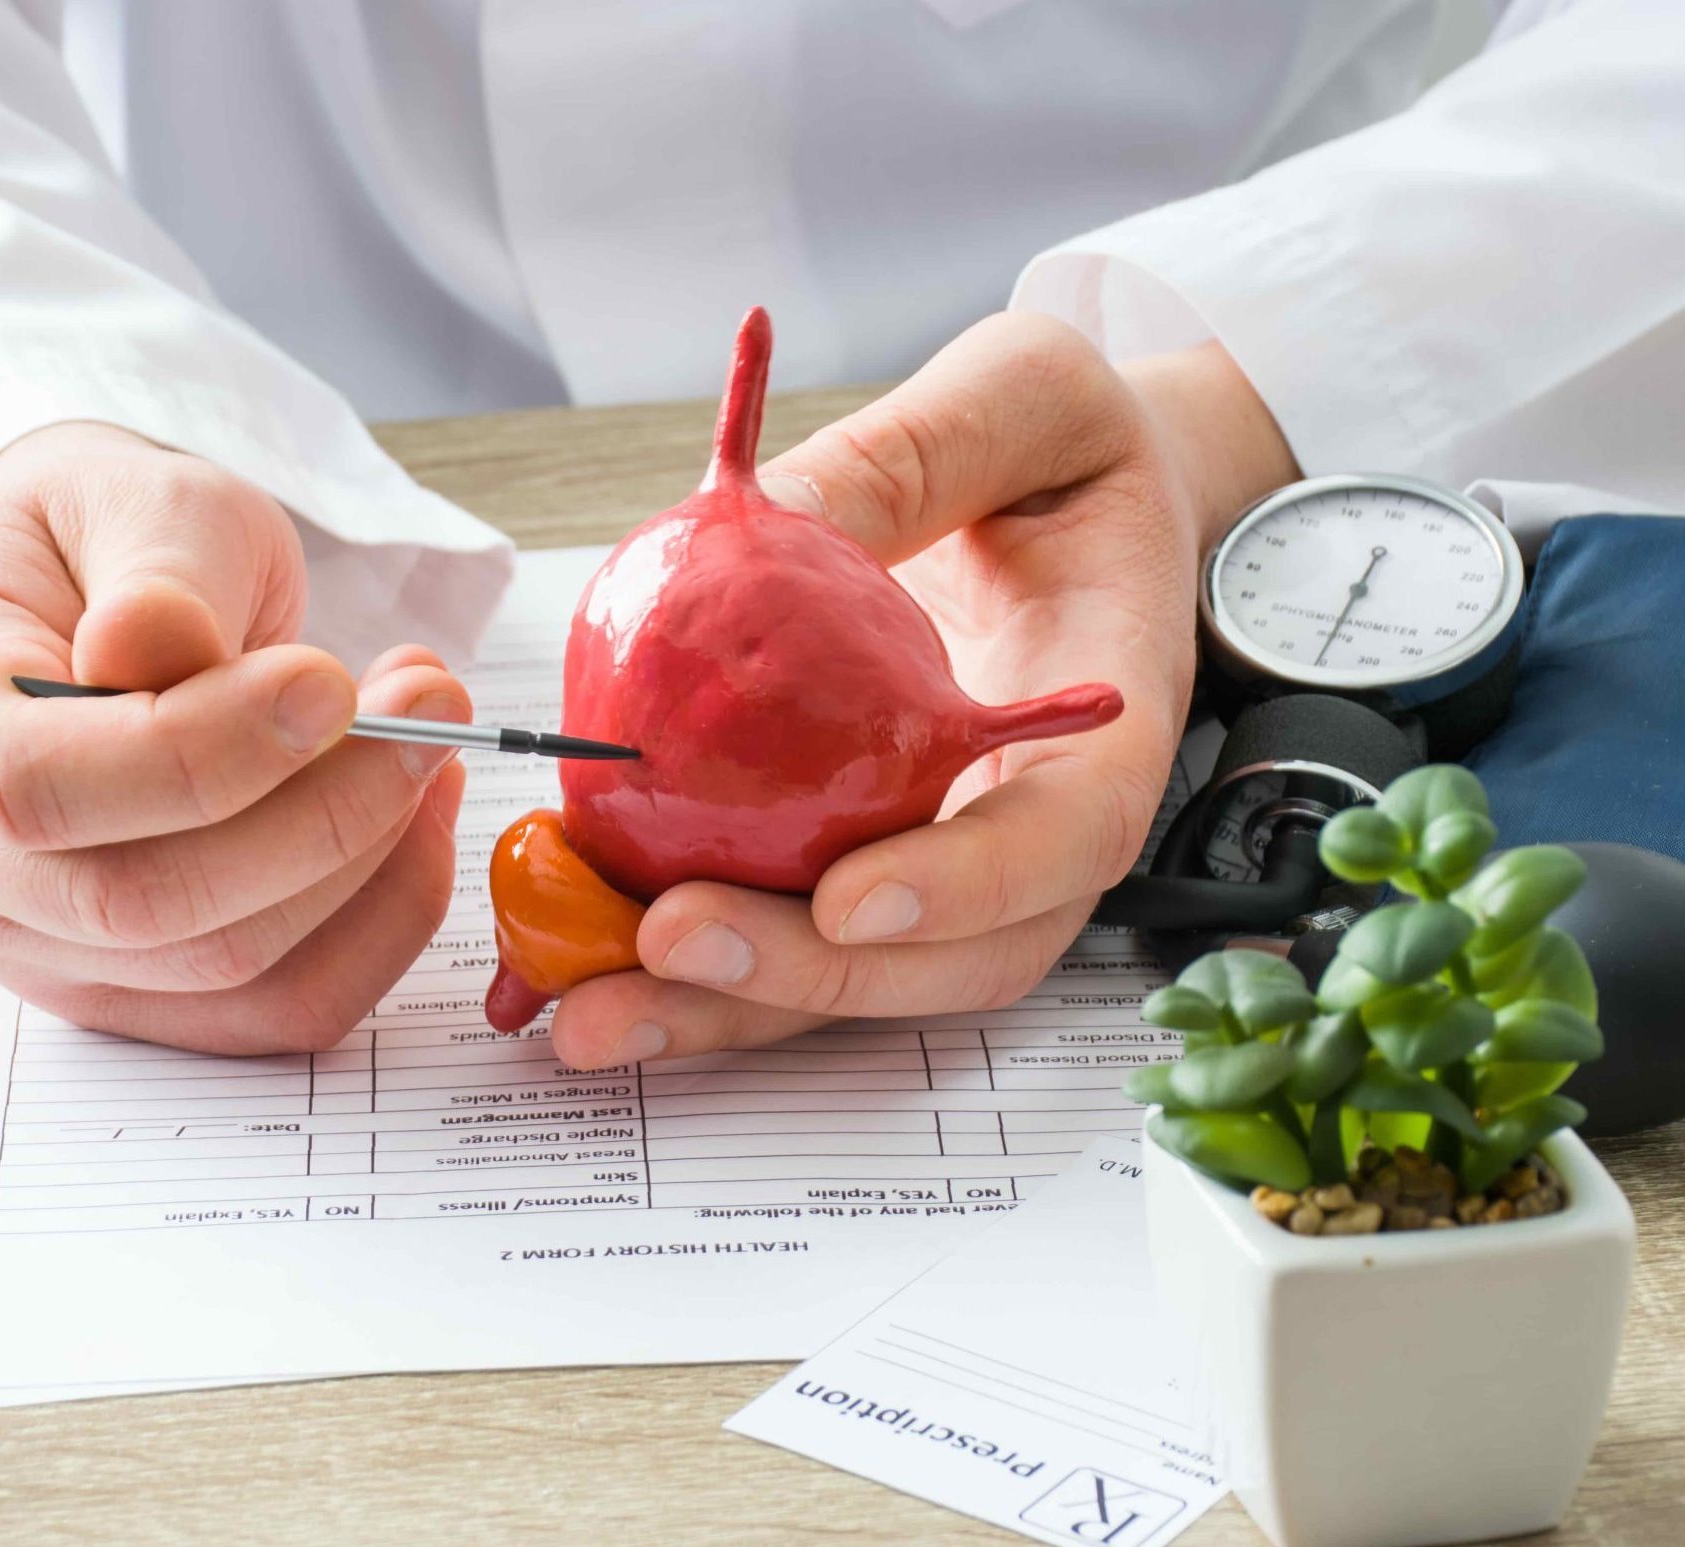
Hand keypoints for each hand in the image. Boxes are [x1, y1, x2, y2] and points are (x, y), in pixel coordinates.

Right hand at [0, 422, 470, 1051]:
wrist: (91, 590)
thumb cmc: (105, 539)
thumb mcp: (134, 497)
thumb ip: (157, 572)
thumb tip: (153, 646)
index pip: (31, 784)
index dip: (197, 752)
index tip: (330, 683)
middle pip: (136, 902)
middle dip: (319, 816)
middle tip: (431, 708)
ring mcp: (34, 940)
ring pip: (220, 967)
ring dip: (366, 863)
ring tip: (429, 739)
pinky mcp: (130, 987)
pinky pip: (272, 1010)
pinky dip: (375, 925)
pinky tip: (416, 822)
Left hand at [548, 313, 1296, 1067]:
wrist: (1074, 499)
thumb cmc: (1071, 446)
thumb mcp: (1021, 400)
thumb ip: (911, 457)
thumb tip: (768, 510)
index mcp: (1112, 727)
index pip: (1062, 841)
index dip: (963, 890)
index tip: (850, 898)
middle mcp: (1036, 827)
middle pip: (945, 958)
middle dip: (805, 975)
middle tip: (668, 942)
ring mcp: (951, 864)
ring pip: (852, 975)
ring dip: (721, 1006)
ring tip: (587, 1008)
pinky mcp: (863, 862)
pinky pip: (784, 924)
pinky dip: (681, 959)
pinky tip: (572, 953)